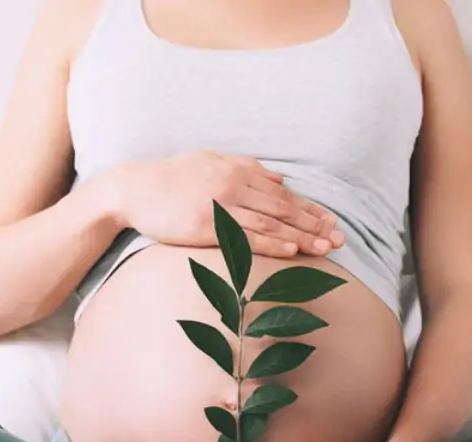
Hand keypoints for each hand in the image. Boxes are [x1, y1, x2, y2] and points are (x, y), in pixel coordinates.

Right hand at [100, 150, 344, 257]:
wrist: (132, 189)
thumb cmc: (169, 178)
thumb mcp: (209, 161)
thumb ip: (245, 167)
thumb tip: (277, 178)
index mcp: (236, 169)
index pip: (282, 192)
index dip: (309, 208)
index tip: (331, 221)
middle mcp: (233, 184)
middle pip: (283, 207)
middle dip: (314, 224)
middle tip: (340, 238)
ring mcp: (220, 204)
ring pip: (270, 222)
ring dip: (301, 236)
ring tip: (325, 248)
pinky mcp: (206, 224)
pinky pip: (245, 235)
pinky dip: (271, 242)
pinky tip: (291, 250)